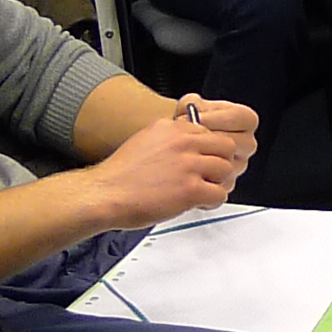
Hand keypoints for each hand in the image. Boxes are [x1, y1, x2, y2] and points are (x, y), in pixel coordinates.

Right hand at [76, 101, 256, 227]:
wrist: (104, 193)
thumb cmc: (121, 174)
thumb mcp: (145, 140)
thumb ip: (170, 140)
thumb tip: (188, 146)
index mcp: (172, 128)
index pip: (210, 132)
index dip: (208, 150)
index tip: (201, 161)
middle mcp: (182, 142)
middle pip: (225, 146)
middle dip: (219, 162)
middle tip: (207, 176)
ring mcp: (188, 165)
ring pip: (226, 169)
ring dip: (217, 182)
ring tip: (201, 191)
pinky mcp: (190, 189)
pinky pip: (220, 193)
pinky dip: (212, 201)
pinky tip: (198, 203)